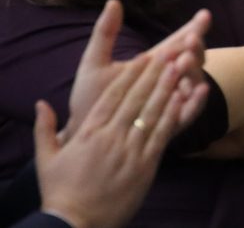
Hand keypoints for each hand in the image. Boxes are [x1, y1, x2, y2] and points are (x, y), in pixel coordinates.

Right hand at [36, 48, 206, 227]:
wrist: (75, 224)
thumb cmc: (60, 192)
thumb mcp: (47, 159)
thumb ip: (46, 129)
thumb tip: (41, 103)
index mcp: (89, 132)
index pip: (113, 96)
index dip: (130, 75)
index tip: (142, 56)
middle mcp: (111, 136)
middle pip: (136, 98)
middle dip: (154, 73)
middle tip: (169, 52)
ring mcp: (130, 150)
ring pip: (152, 112)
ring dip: (168, 87)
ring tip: (180, 67)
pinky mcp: (145, 165)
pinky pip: (162, 134)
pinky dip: (174, 114)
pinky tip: (183, 99)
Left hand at [66, 0, 210, 137]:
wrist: (82, 132)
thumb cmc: (90, 98)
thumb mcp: (94, 62)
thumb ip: (105, 33)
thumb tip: (113, 0)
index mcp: (153, 64)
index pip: (178, 42)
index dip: (194, 28)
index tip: (204, 14)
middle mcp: (167, 81)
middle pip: (193, 59)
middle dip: (195, 47)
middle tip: (190, 39)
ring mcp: (171, 101)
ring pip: (195, 82)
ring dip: (194, 70)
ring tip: (185, 61)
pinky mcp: (170, 124)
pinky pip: (191, 112)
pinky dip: (198, 101)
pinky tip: (199, 89)